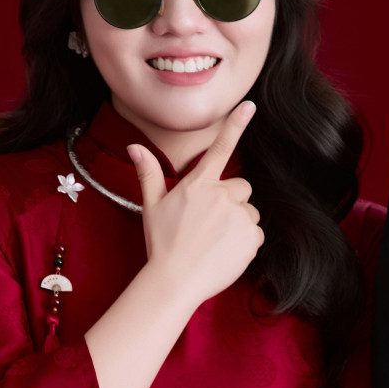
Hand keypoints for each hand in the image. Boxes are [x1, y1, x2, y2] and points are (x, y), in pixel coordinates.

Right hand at [130, 100, 263, 306]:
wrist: (175, 281)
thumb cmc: (162, 243)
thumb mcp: (152, 206)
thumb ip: (149, 173)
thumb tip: (133, 146)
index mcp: (199, 184)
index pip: (221, 148)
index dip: (236, 124)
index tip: (250, 106)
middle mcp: (222, 196)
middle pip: (240, 188)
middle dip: (230, 200)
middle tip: (209, 222)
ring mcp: (239, 217)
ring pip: (248, 212)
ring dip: (237, 223)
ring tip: (214, 241)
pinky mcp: (251, 237)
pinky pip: (256, 234)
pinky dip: (244, 242)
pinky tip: (224, 253)